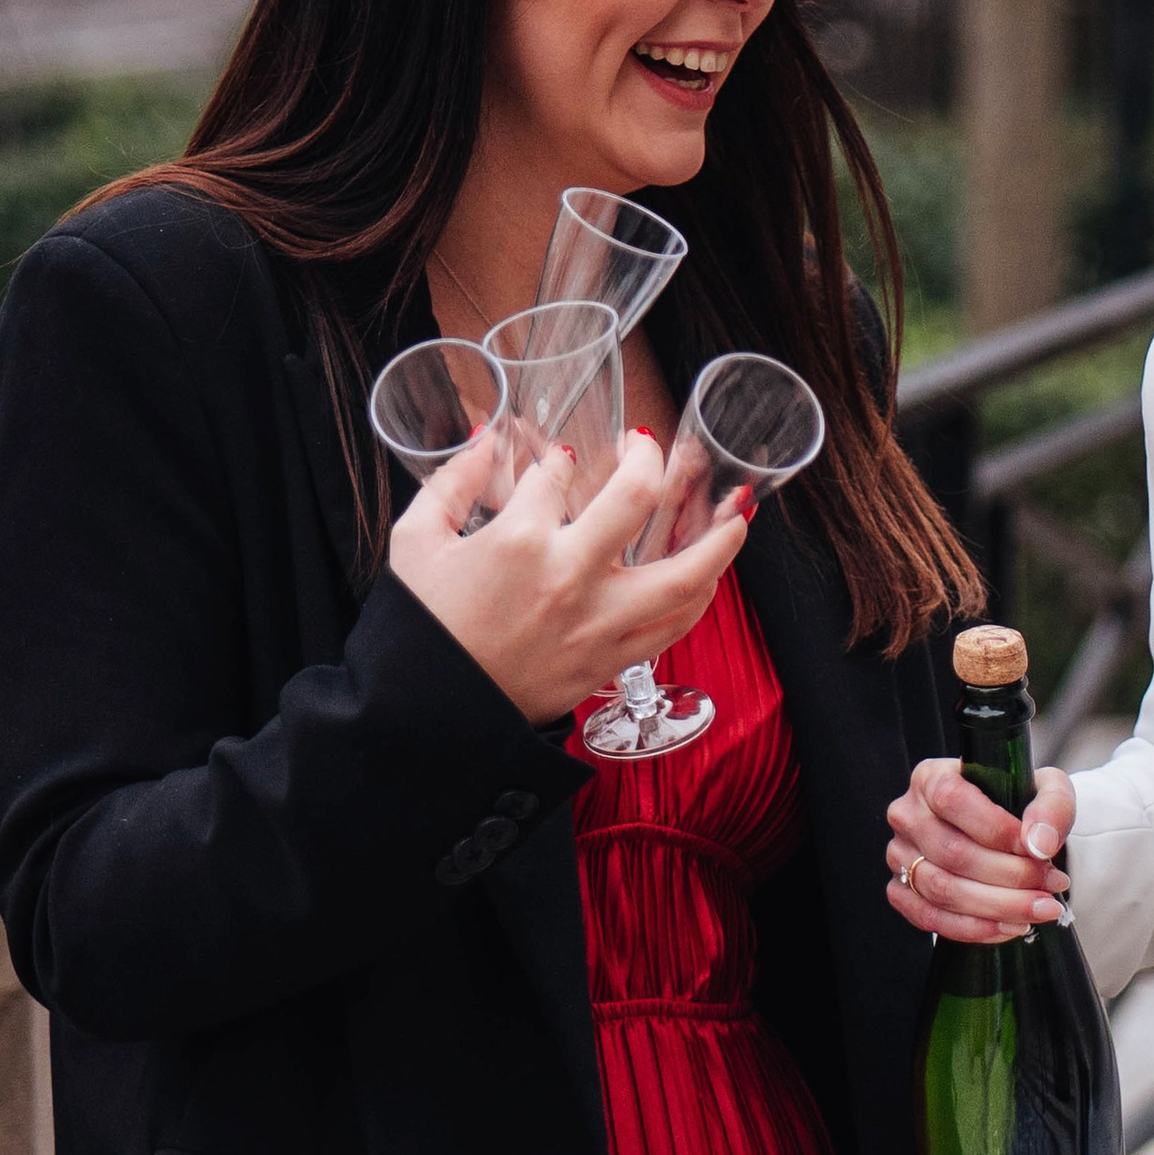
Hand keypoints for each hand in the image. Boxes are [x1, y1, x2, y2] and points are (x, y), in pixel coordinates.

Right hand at [388, 428, 744, 726]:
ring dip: (719, 537)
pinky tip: (710, 575)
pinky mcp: (610, 661)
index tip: (563, 459)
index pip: (557, 474)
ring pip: (684, 574)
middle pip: (636, 498)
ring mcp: (598, 622)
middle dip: (650, 459)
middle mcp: (569, 576)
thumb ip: (450, 483)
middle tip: (650, 447)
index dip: (561, 459)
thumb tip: (483, 439)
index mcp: (518, 541)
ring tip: (738, 510)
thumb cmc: (420, 630)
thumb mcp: (415, 543)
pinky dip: (700, 596)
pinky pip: (674, 626)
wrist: (430, 716)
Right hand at [887, 756, 1075, 941]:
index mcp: (931, 777)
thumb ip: (1051, 807)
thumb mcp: (1046, 789)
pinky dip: (976, 928)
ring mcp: (899, 855)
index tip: (1038, 850)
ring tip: (1041, 908)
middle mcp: (908, 815)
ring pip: (943, 890)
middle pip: (953, 853)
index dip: (997, 830)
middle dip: (1011, 876)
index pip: (953, 800)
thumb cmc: (1019, 805)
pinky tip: (1011, 925)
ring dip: (999, 907)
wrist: (1005, 833)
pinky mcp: (902, 890)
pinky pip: (931, 918)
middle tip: (1052, 885)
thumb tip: (1039, 843)